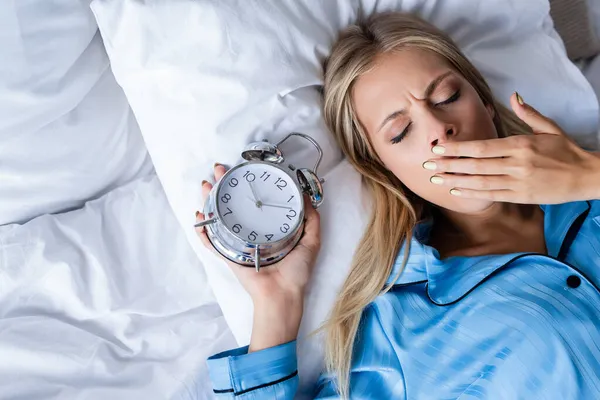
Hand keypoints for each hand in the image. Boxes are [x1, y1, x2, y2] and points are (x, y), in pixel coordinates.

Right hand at [195, 163, 321, 302]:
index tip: (245, 169)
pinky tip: (198, 216)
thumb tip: (306, 196)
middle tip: (220, 170)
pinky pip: (212, 242)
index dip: (249, 185)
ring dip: (209, 200)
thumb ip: (311, 220)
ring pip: (220, 218)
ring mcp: (238, 243)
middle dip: (225, 186)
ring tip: (205, 185)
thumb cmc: (296, 272)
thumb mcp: (311, 241)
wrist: (282, 295)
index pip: (256, 201)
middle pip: (234, 204)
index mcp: (269, 228)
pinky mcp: (229, 255)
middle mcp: (252, 233)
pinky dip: (203, 231)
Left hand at [425, 92, 599, 203]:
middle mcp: (517, 163)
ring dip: (455, 180)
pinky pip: (491, 195)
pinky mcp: (521, 196)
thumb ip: (529, 114)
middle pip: (476, 165)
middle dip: (449, 165)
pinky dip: (472, 194)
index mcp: (521, 144)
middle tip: (427, 165)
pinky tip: (456, 191)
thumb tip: (514, 96)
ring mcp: (518, 182)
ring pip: (480, 181)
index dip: (458, 148)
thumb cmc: (567, 151)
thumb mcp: (550, 129)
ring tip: (436, 178)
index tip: (438, 148)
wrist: (588, 176)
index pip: (482, 147)